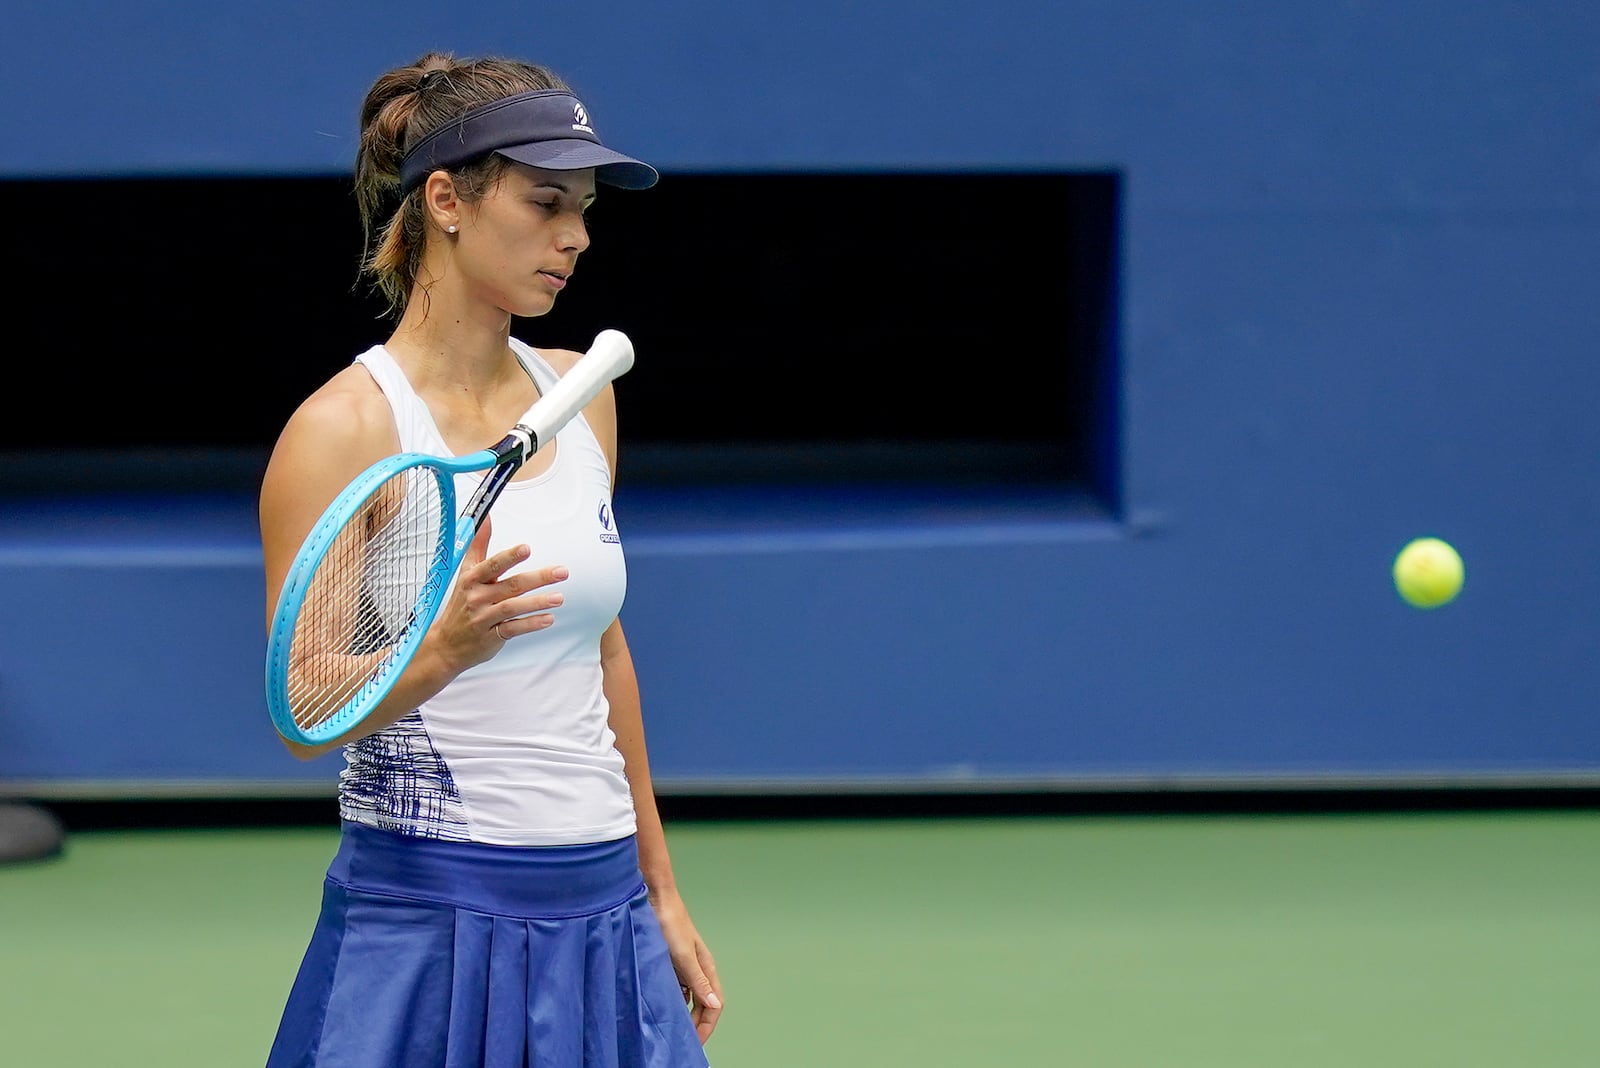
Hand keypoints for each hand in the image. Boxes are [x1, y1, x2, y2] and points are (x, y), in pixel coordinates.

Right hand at [432, 517, 567, 671]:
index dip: (509, 556)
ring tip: (559, 597)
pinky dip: (531, 624)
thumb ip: (478, 544)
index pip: (492, 565)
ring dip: (538, 602)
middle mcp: (477, 597)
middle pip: (511, 585)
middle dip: (538, 577)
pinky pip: (513, 628)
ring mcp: (484, 618)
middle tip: (562, 571)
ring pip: (513, 607)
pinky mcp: (491, 636)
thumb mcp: (466, 572)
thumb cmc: (461, 604)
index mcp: (472, 579)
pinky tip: (548, 619)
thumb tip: (485, 517)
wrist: (446, 643)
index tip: (526, 548)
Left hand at [652, 887, 722, 1043]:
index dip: (707, 1025)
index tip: (695, 1042)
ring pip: (688, 997)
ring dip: (683, 1013)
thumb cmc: (670, 924)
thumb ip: (698, 981)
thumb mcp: (684, 956)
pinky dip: (671, 1000)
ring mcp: (683, 966)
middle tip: (683, 1040)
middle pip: (702, 1004)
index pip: (714, 1004)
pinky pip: (674, 987)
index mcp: (706, 967)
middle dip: (696, 1024)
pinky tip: (661, 1006)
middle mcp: (697, 969)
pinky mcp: (669, 963)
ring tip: (672, 1027)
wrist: (654, 899)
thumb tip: (715, 1005)